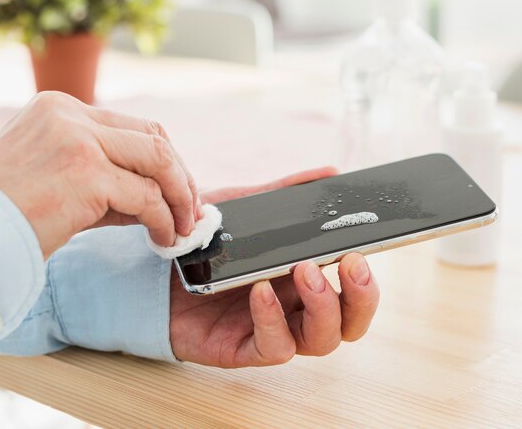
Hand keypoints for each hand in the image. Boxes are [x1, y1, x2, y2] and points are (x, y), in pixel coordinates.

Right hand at [0, 92, 200, 257]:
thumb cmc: (7, 212)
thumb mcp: (60, 179)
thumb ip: (107, 179)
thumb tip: (159, 199)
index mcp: (62, 109)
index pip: (133, 126)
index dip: (165, 159)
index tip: (178, 189)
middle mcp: (71, 115)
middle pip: (153, 136)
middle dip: (181, 175)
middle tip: (190, 208)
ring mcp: (79, 140)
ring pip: (158, 160)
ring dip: (180, 196)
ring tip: (183, 226)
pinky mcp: (86, 173)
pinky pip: (146, 196)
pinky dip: (163, 219)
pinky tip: (162, 237)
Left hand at [169, 167, 379, 366]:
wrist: (155, 265)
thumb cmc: (205, 240)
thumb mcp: (246, 207)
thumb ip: (286, 192)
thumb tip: (330, 172)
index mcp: (303, 276)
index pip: (352, 290)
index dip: (366, 278)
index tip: (364, 247)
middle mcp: (294, 307)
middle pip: (349, 322)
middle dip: (360, 297)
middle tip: (350, 263)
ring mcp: (272, 329)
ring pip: (322, 340)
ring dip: (323, 306)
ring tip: (304, 270)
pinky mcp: (242, 348)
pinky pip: (274, 347)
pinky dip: (273, 320)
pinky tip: (261, 290)